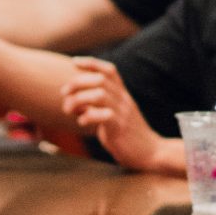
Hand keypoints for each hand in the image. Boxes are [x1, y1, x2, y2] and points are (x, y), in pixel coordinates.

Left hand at [60, 57, 167, 171]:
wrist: (151, 153)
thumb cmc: (127, 135)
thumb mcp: (114, 115)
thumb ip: (99, 106)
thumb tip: (74, 101)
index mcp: (123, 95)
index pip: (110, 71)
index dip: (91, 63)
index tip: (74, 62)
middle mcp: (124, 100)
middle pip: (100, 80)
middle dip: (77, 82)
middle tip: (64, 93)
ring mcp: (123, 113)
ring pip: (100, 95)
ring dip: (78, 99)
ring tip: (69, 109)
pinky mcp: (120, 128)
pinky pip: (104, 115)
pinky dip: (88, 116)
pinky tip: (82, 121)